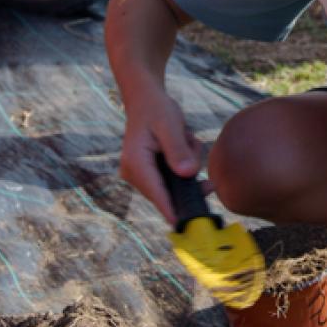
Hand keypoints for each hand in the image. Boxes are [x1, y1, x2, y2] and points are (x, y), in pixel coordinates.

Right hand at [118, 93, 203, 223]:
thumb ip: (179, 149)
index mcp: (136, 163)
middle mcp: (134, 174)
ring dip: (187, 165)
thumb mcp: (170, 124)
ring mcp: (141, 176)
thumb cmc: (156, 109)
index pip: (157, 193)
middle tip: (191, 143)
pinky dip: (184, 164)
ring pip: (175, 185)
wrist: (146, 100)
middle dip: (188, 173)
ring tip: (184, 137)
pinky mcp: (150, 175)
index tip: (188, 226)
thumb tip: (188, 174)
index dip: (173, 210)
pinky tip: (183, 142)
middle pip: (169, 192)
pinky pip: (175, 179)